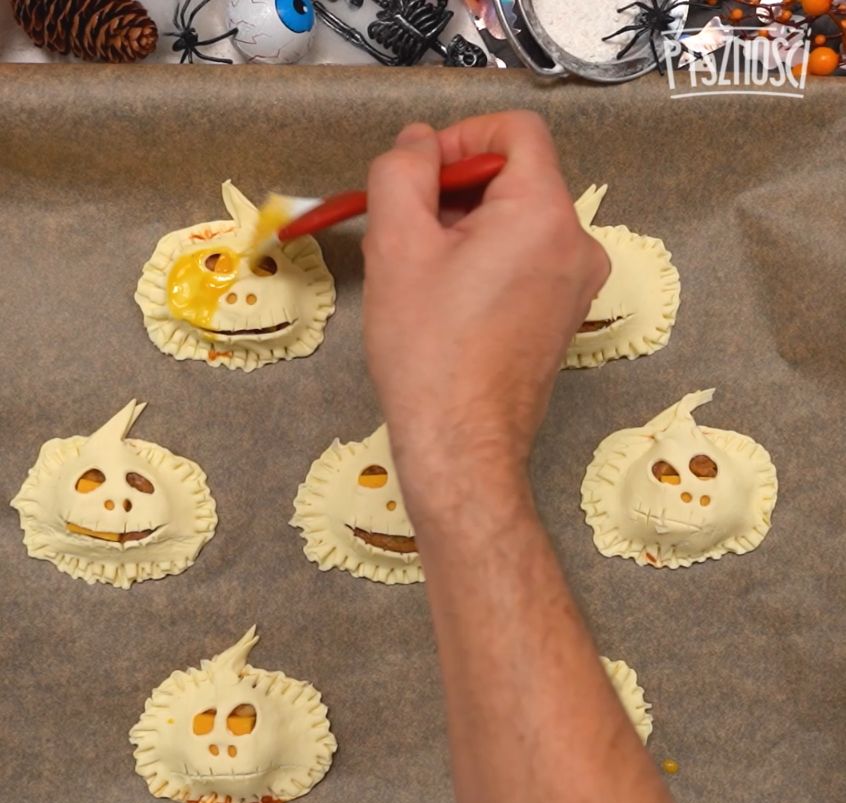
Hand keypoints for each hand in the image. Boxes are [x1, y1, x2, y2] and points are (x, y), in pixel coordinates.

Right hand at [362, 112, 608, 513]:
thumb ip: (402, 171)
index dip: (460, 137)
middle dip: (455, 191)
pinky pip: (525, 261)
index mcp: (545, 214)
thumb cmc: (429, 350)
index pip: (515, 132)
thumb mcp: (396, 244)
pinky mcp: (564, 315)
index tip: (420, 174)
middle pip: (515, 179)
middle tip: (407, 230)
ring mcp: (577, 285)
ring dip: (465, 229)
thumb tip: (418, 143)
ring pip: (516, 222)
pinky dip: (486, 261)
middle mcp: (578, 245)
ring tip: (422, 273)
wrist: (462, 443)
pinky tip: (447, 299)